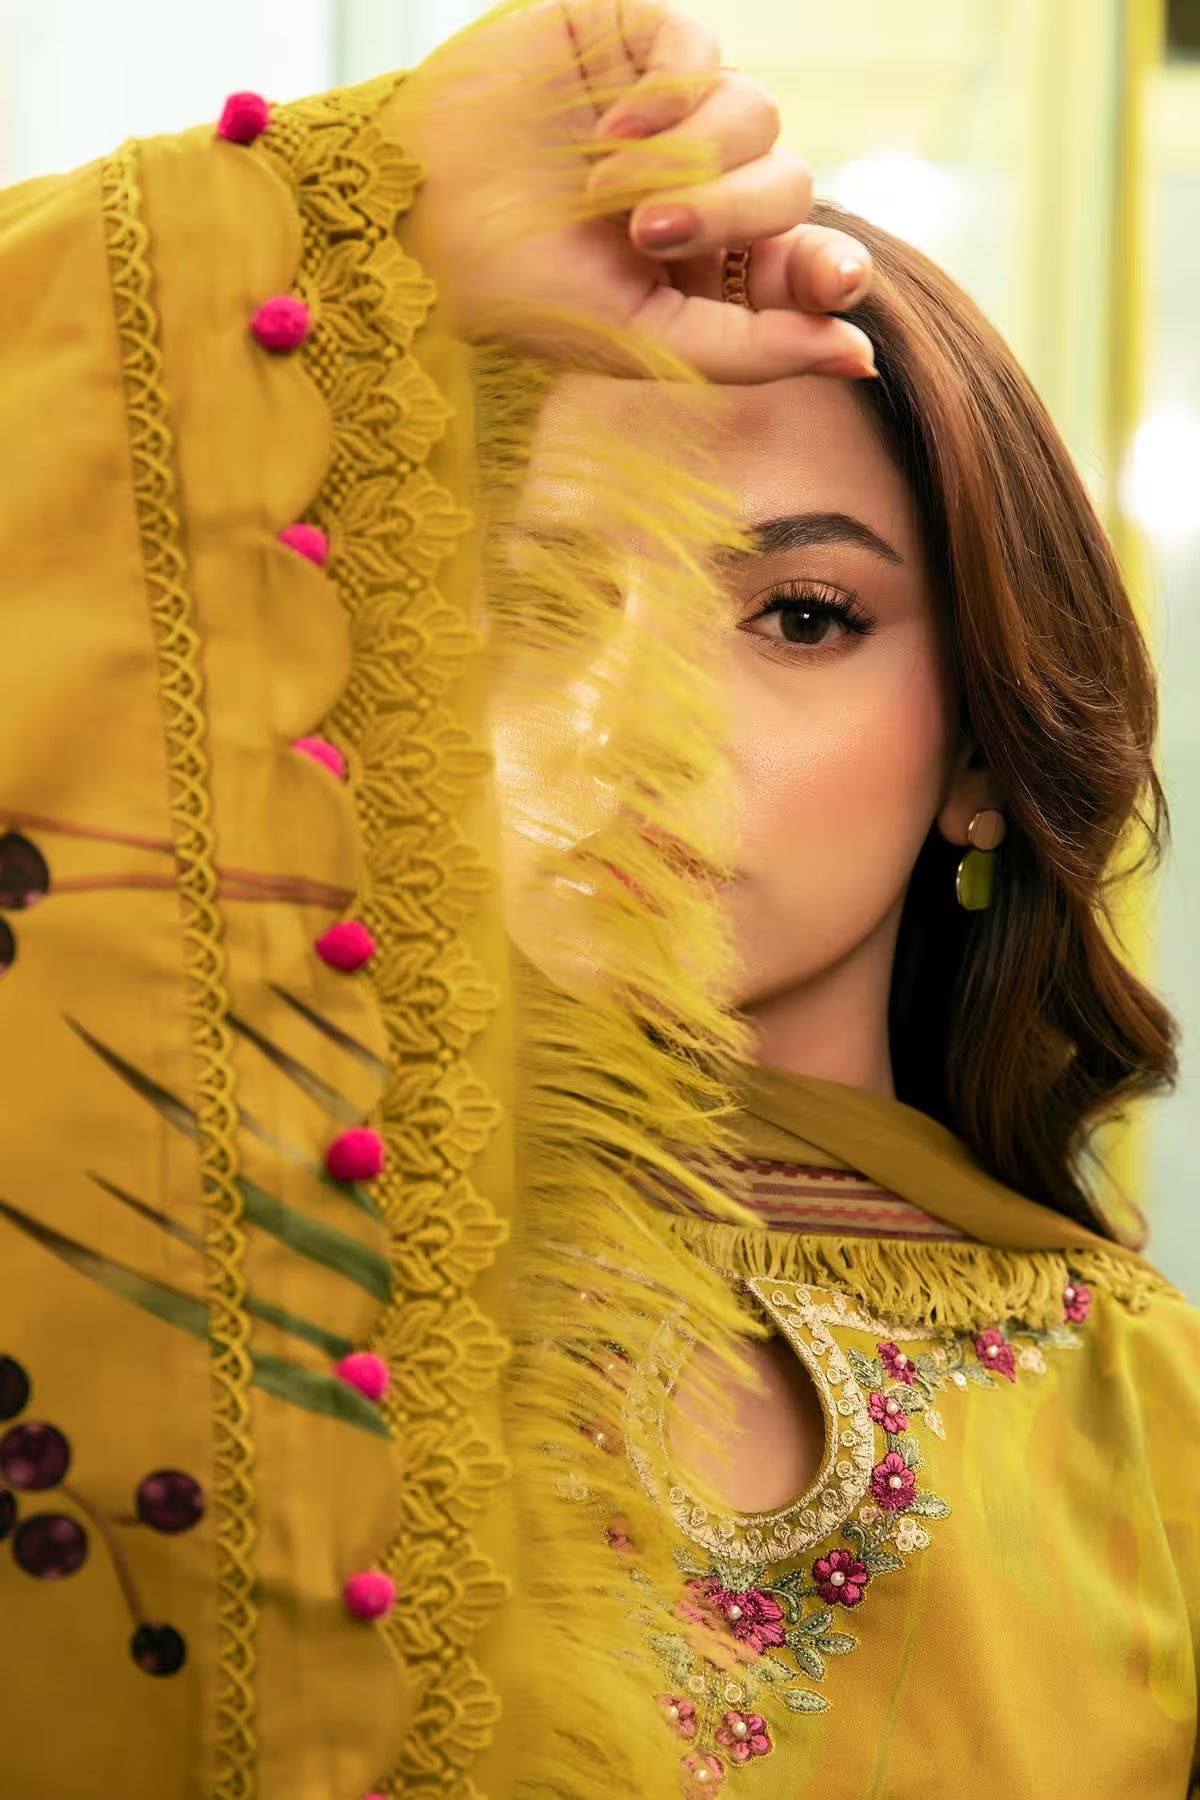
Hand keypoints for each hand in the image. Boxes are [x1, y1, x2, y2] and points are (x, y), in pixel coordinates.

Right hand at [385, 0, 874, 382]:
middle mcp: (704, 185)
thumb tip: (859, 354)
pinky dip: (670, 95)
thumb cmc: (525, 295)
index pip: (807, 260)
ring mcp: (674, 110)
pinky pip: (702, 52)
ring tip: (606, 189)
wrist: (419, 220)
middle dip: (736, 213)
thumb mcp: (644, 343)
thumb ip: (753, 353)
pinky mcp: (636, 40)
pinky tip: (609, 132)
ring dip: (690, 159)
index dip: (830, 269)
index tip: (834, 284)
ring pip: (758, 116)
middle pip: (789, 186)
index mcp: (711, 266)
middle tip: (653, 235)